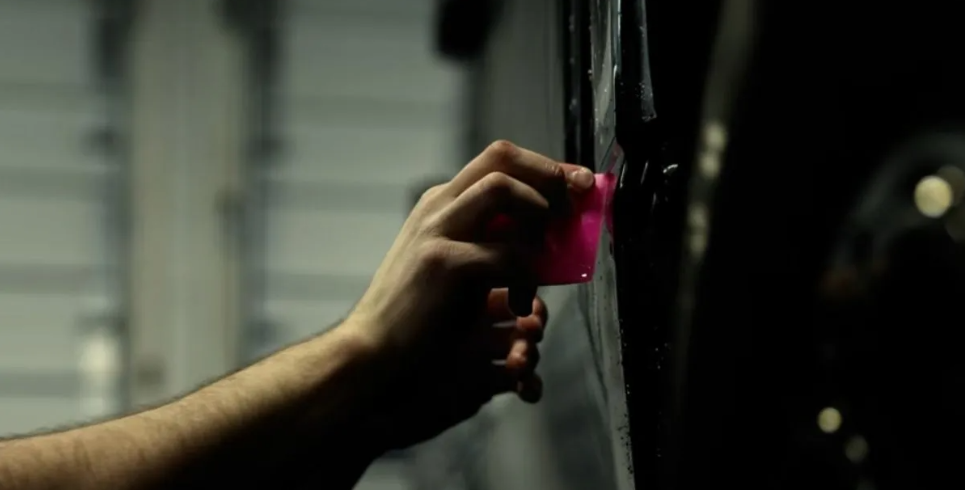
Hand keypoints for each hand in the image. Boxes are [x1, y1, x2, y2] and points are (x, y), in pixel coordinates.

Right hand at [345, 140, 594, 450]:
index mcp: (441, 203)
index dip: (546, 166)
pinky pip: (506, 251)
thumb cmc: (421, 315)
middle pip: (502, 157)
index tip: (580, 183)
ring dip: (536, 218)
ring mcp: (437, 230)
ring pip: (503, 189)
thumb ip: (493, 240)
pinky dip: (527, 272)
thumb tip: (551, 230)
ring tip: (543, 261)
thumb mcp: (457, 265)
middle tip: (575, 206)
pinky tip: (521, 301)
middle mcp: (438, 206)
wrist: (374, 353)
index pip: (499, 158)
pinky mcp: (442, 263)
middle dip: (549, 175)